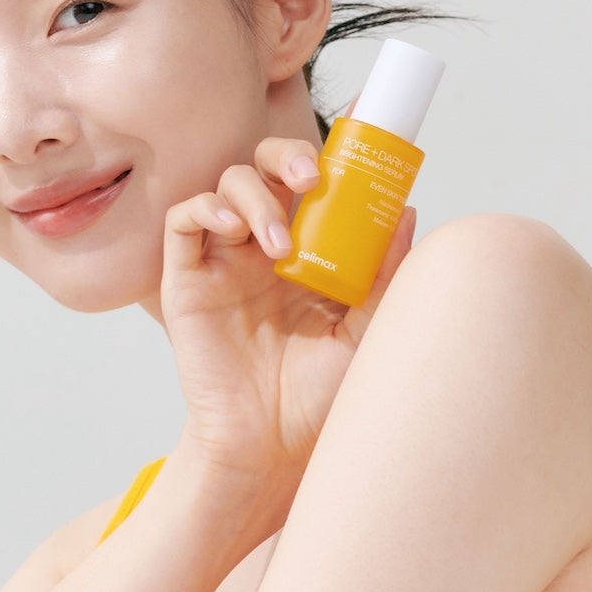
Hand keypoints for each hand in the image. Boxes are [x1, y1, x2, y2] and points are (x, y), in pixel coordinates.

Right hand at [160, 137, 415, 533]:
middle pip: (266, 167)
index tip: (356, 145)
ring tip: (278, 245)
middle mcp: (263, 246)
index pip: (313, 183)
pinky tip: (233, 231)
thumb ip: (383, 276)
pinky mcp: (187, 279)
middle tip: (311, 180)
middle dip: (287, 157)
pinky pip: (184, 221)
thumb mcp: (365, 333)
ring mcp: (224, 259)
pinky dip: (207, 210)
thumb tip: (407, 212)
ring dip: (255, 198)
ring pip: (227, 185)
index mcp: (309, 251)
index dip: (328, 155)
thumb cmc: (317, 397)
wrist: (269, 447)